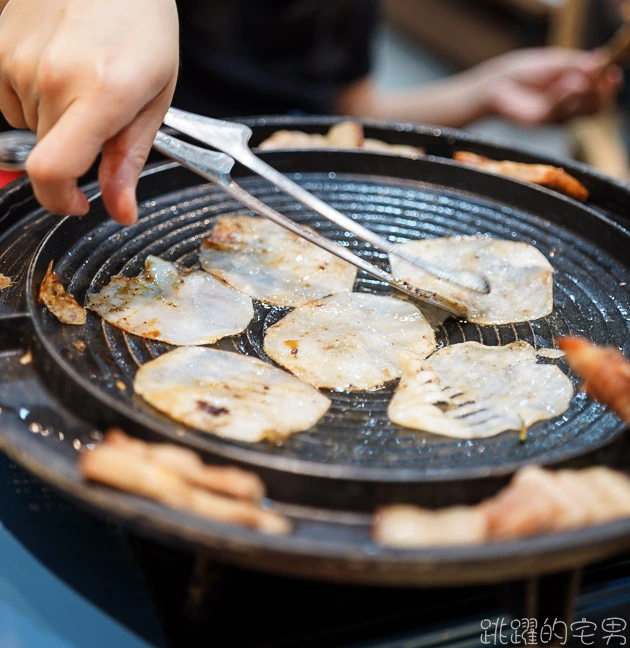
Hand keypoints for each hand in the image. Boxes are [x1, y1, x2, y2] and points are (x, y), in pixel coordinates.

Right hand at [0, 0, 178, 223]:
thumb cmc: (141, 28)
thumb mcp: (154, 100)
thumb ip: (129, 161)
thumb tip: (120, 212)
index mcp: (101, 94)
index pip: (52, 169)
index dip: (59, 200)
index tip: (78, 203)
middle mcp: (52, 77)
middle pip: (48, 153)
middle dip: (75, 152)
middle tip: (103, 116)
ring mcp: (17, 58)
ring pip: (31, 126)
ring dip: (56, 121)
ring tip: (84, 80)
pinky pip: (10, 99)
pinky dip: (35, 98)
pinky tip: (60, 68)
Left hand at [481, 47, 622, 125]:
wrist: (500, 82)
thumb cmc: (527, 71)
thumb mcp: (557, 62)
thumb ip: (578, 65)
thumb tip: (600, 63)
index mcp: (575, 88)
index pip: (599, 92)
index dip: (608, 85)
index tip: (612, 73)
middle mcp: (568, 105)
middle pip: (596, 106)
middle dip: (602, 93)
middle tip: (602, 80)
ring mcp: (556, 115)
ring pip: (582, 110)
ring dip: (583, 93)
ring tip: (573, 79)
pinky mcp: (543, 122)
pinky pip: (561, 111)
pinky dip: (565, 96)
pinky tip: (563, 84)